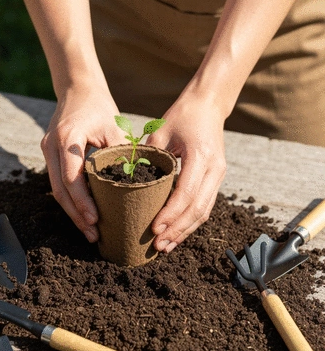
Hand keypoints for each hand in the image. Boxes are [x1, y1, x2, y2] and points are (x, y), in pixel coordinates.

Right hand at [41, 84, 125, 242]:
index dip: (82, 203)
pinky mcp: (51, 155)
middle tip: (93, 235)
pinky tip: (83, 213)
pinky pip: (59, 182)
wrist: (77, 87)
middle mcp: (51, 147)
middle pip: (60, 191)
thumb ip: (120, 155)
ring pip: (57, 190)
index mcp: (67, 138)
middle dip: (76, 215)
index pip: (71, 178)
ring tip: (89, 231)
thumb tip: (134, 186)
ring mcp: (48, 151)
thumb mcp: (113, 127)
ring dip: (72, 212)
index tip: (95, 221)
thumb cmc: (98, 105)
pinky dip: (71, 200)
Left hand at [146, 90, 226, 252]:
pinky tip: (177, 232)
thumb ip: (149, 157)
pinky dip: (191, 221)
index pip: (185, 194)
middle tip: (158, 245)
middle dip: (177, 230)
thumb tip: (132, 184)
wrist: (209, 105)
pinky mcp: (216, 179)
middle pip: (198, 209)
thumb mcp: (161, 132)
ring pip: (204, 212)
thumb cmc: (182, 115)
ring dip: (185, 231)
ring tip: (166, 246)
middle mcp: (214, 169)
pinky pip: (205, 205)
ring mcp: (218, 175)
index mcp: (201, 157)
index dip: (170, 214)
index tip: (154, 228)